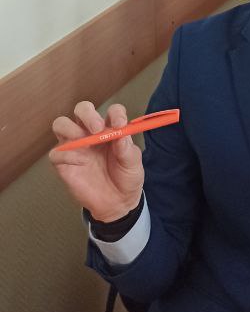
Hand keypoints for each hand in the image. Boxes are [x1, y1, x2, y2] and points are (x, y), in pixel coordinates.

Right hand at [49, 102, 143, 222]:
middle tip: (97, 128)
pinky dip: (65, 154)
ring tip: (84, 141)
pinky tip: (79, 162)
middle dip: (87, 114)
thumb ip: (126, 148)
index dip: (116, 113)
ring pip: (61, 124)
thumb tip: (120, 131)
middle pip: (81, 109)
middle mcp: (91, 132)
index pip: (112, 111)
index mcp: (111, 128)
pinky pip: (55, 153)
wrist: (117, 203)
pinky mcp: (64, 163)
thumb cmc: (126, 177)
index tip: (120, 124)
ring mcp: (76, 146)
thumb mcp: (132, 162)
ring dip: (70, 128)